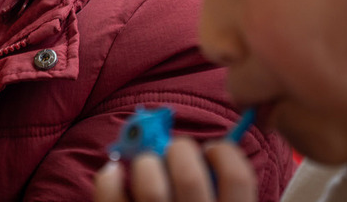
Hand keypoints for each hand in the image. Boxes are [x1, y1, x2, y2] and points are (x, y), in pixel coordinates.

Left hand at [94, 137, 256, 201]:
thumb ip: (214, 192)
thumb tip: (198, 153)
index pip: (237, 178)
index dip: (223, 153)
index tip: (210, 150)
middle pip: (189, 175)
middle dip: (179, 149)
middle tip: (173, 153)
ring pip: (151, 187)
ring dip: (145, 164)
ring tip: (146, 166)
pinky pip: (113, 197)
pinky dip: (109, 177)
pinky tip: (114, 174)